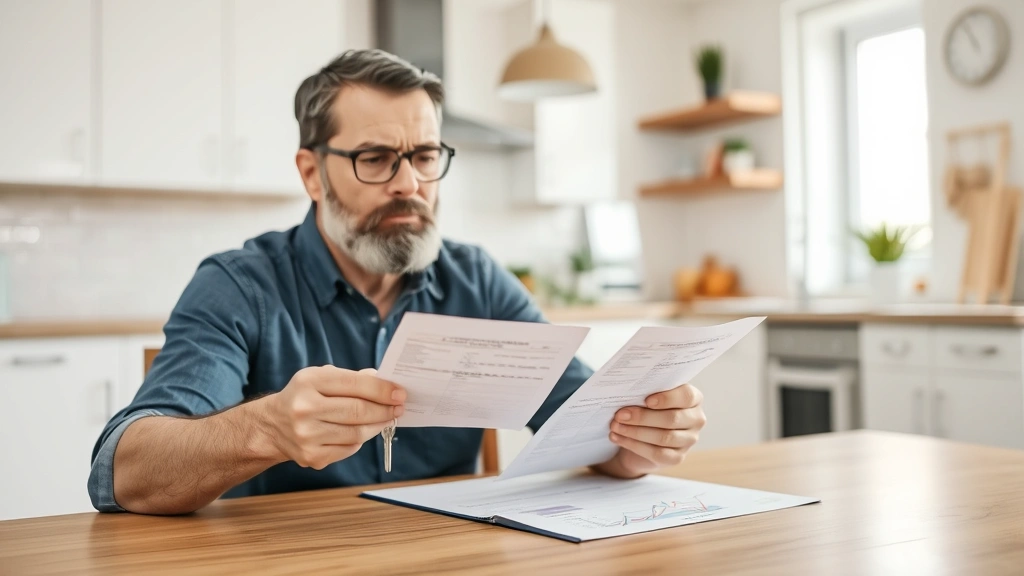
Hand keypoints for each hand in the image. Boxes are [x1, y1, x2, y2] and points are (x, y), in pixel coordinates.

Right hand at [258, 367, 404, 469]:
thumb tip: (385, 381)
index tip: (400, 393)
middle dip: (385, 409)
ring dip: (378, 425)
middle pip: (359, 411)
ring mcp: (307, 435)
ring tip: (387, 418)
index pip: (355, 384)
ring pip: (357, 432)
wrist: (272, 427)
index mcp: (309, 382)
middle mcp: (305, 408)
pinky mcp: (312, 456)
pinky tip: (364, 431)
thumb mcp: (321, 378)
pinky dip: (361, 439)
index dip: (382, 389)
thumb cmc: (303, 397)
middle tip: (399, 407)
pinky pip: (349, 448)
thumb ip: (352, 379)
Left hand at [596, 384, 705, 477]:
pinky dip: (634, 445)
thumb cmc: (648, 408)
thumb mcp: (649, 396)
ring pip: (663, 437)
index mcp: (693, 399)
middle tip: (620, 415)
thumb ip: (646, 391)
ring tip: (615, 426)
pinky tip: (618, 438)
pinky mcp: (677, 457)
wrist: (645, 435)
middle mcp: (696, 419)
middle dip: (642, 417)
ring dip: (635, 432)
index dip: (667, 398)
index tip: (646, 400)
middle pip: (672, 419)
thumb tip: (628, 392)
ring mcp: (688, 440)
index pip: (686, 396)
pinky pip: (656, 453)